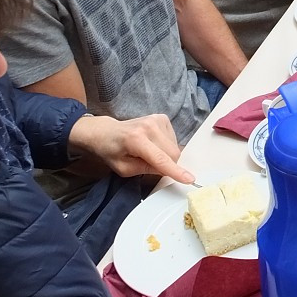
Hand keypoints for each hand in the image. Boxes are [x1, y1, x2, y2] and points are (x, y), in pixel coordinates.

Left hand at [68, 114, 193, 183]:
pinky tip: (153, 143)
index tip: (190, 179)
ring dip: (166, 154)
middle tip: (151, 165)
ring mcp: (156, 119)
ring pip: (175, 147)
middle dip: (168, 164)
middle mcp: (149, 126)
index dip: (175, 171)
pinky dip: (166, 145)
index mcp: (136, 140)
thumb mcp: (123, 168)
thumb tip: (166, 170)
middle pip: (173, 153)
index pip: (160, 159)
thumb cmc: (111, 152)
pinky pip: (173, 138)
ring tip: (149, 152)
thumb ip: (145, 170)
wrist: (106, 131)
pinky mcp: (162, 118)